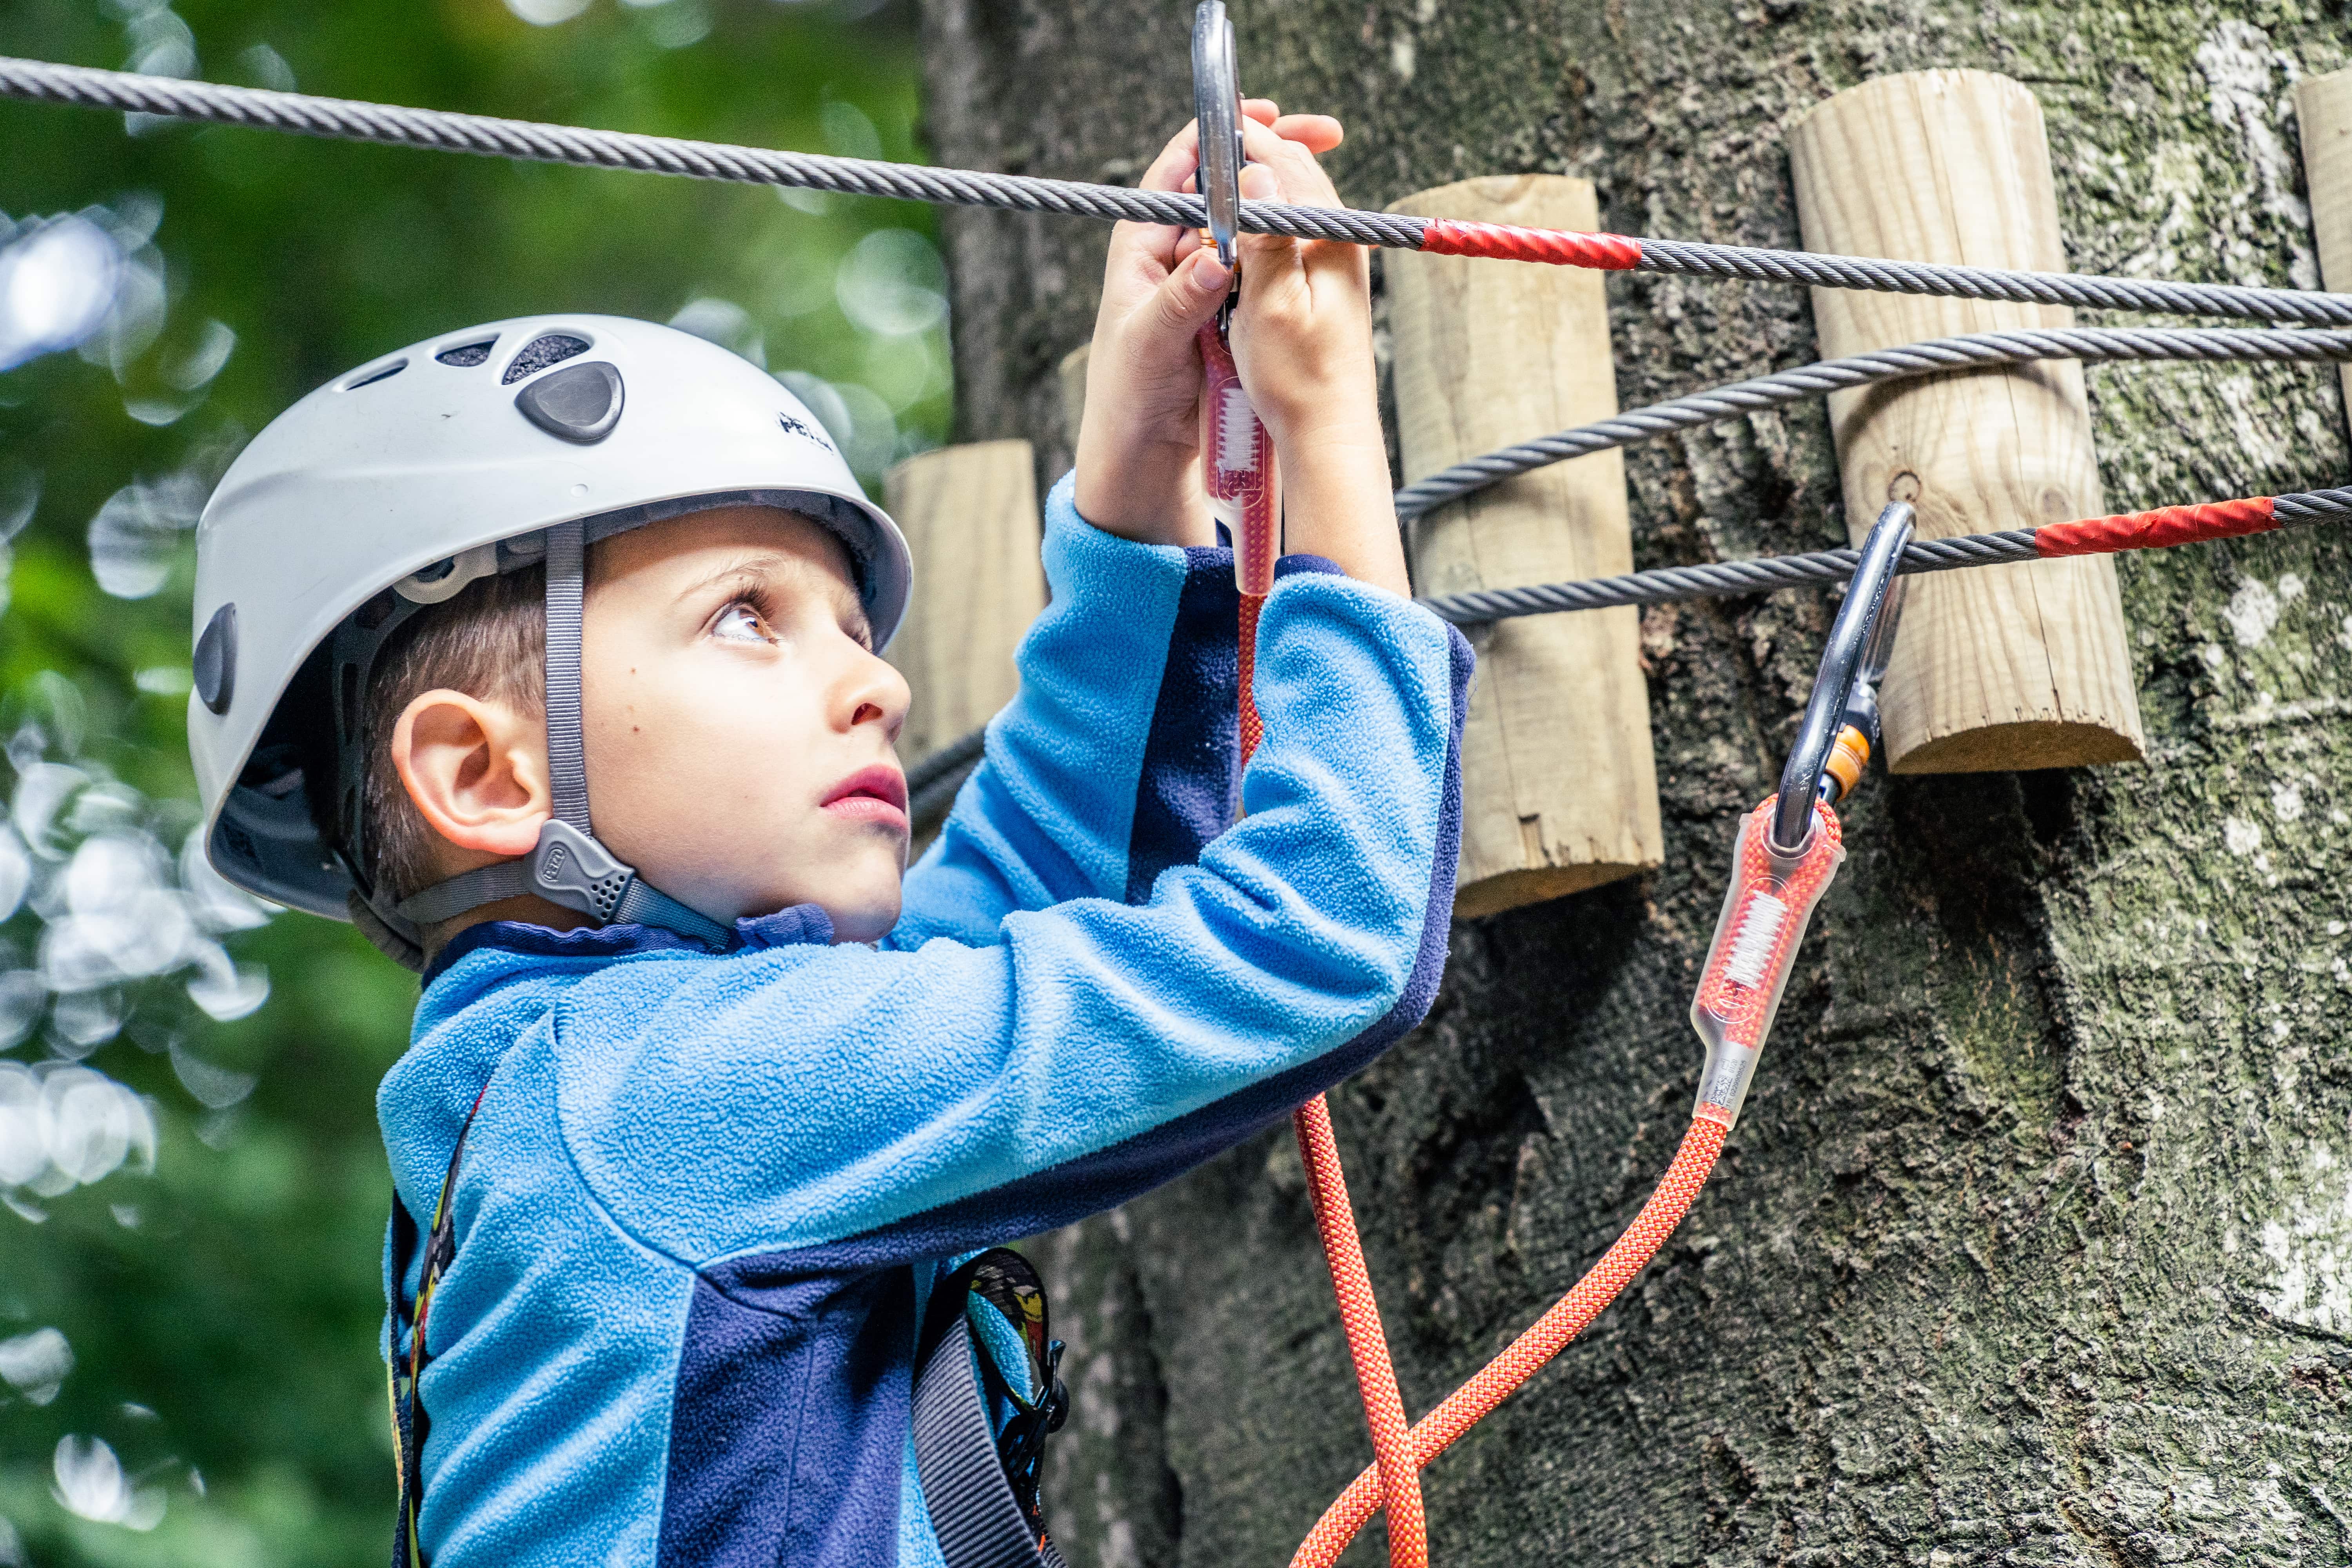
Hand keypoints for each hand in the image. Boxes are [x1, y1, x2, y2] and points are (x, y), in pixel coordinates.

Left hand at [1073, 103, 1342, 546]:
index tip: (1267, 115)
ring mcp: (1201, 276)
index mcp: (1142, 243)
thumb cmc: (1127, 394)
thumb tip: (1213, 255)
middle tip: (1324, 136)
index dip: (1223, 132)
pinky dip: (1284, 244)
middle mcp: (1172, 250)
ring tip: (1329, 179)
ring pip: (1247, 220)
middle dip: (1270, 155)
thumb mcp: (1149, 343)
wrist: (1142, 451)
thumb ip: (1180, 299)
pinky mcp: (1225, 305)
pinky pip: (1259, 261)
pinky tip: (1316, 234)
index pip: (1182, 165)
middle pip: (1224, 183)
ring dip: (1283, 198)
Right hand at [1226, 117, 1408, 596]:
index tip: (1209, 128)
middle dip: (1254, 153)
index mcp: (1328, 236)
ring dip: (1258, 186)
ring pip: (1292, 201)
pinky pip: (1291, 233)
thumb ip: (1264, 235)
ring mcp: (1334, 261)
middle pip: (1293, 172)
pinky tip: (1241, 230)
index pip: (1284, 161)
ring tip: (1221, 176)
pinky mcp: (1324, 285)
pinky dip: (1264, 221)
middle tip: (1214, 140)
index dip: (1243, 139)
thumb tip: (1259, 172)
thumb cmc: (1299, 379)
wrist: (1328, 435)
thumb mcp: (1270, 304)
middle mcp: (1338, 240)